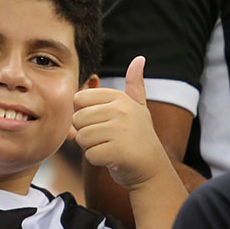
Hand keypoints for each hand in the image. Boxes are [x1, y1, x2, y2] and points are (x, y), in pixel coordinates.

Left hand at [73, 56, 167, 189]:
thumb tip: (139, 59)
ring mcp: (121, 131)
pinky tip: (113, 159)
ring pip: (82, 138)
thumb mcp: (138, 108)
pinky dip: (98, 160)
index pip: (79, 99)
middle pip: (77, 119)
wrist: (152, 169)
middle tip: (106, 138)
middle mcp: (121, 110)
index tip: (102, 122)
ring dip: (91, 147)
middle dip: (87, 133)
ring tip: (110, 147)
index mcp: (120, 98)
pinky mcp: (118, 152)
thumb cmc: (139, 138)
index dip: (84, 115)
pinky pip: (90, 155)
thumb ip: (135, 85)